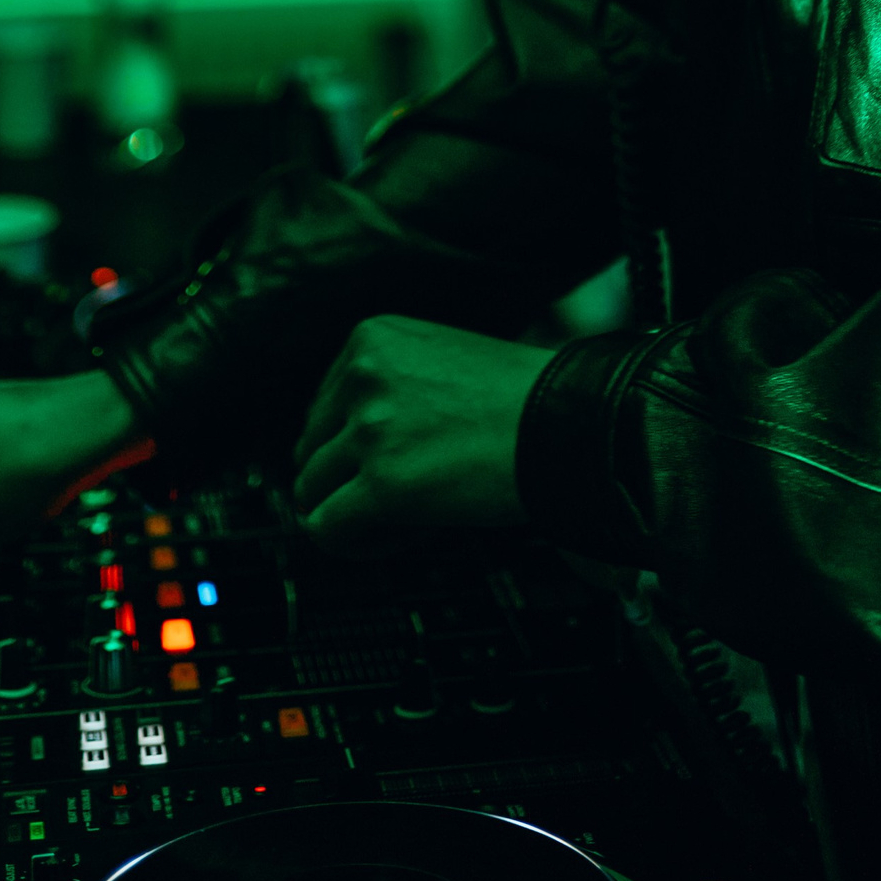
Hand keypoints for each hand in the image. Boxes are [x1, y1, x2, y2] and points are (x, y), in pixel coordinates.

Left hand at [291, 315, 559, 560]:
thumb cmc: (527, 398)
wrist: (570, 424)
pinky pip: (328, 528)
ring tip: (398, 519)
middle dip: (344, 480)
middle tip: (389, 500)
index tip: (381, 466)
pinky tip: (394, 538)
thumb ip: (390, 387)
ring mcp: (369, 428)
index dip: (349, 446)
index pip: (322, 405)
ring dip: (349, 512)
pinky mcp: (384, 483)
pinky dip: (353, 542)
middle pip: (310, 447)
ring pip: (311, 490)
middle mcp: (362, 376)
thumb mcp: (442, 360)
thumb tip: (349, 442)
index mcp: (372, 338)